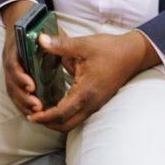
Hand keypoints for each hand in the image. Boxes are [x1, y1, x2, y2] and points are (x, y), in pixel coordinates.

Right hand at [0, 1, 42, 115]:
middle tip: (37, 106)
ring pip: (12, 90)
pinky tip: (33, 112)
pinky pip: (15, 93)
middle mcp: (10, 60)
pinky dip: (22, 104)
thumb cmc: (35, 25)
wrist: (20, 19)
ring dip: (23, 103)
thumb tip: (54, 41)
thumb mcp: (45, 28)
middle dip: (22, 96)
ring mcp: (10, 69)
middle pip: (10, 82)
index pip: (13, 64)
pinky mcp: (15, 77)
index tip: (31, 85)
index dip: (20, 76)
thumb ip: (51, 37)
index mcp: (15, 47)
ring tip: (37, 113)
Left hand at [28, 30, 157, 132]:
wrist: (133, 54)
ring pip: (73, 121)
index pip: (62, 113)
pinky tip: (56, 103)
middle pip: (66, 124)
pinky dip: (65, 114)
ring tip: (41, 111)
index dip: (45, 117)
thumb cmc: (110, 49)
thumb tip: (40, 40)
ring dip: (56, 120)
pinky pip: (79, 114)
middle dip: (48, 123)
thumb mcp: (83, 44)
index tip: (31, 116)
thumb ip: (60, 45)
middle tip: (33, 116)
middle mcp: (91, 102)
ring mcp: (96, 103)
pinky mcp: (97, 101)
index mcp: (86, 91)